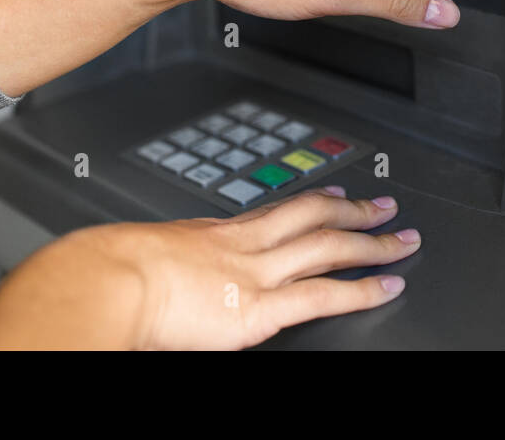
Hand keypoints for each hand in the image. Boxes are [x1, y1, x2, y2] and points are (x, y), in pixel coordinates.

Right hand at [0, 188, 418, 349]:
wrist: (101, 281)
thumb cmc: (105, 271)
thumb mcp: (143, 253)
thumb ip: (170, 261)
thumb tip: (161, 275)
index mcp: (213, 233)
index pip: (274, 213)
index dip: (309, 205)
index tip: (331, 198)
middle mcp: (242, 244)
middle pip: (311, 217)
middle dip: (352, 210)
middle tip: (385, 204)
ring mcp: (256, 272)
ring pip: (328, 245)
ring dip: (371, 240)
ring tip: (402, 238)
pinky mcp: (259, 307)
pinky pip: (323, 294)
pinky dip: (362, 289)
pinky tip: (388, 286)